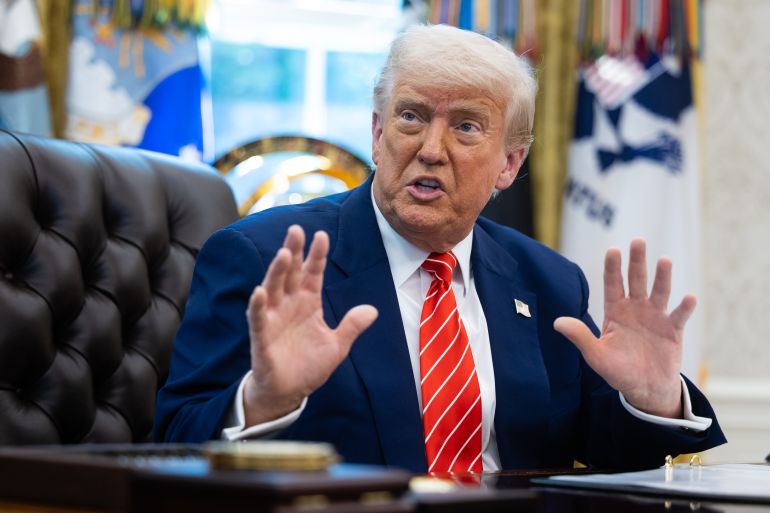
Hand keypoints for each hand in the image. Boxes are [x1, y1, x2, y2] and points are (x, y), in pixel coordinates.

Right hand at [243, 225, 377, 425]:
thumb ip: (351, 326)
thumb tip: (372, 310)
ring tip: (282, 253)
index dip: (317, 255)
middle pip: (290, 273)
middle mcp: (289, 305)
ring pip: (274, 289)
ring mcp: (274, 318)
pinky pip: (259, 318)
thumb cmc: (309, 365)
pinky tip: (259, 291)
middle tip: (296, 230)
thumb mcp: (337, 346)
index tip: (321, 235)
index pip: (313, 273)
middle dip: (293, 252)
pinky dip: (258, 305)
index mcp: (308, 302)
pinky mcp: (262, 337)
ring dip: (276, 271)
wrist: (289, 392)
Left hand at [554, 238, 694, 417]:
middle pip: (636, 280)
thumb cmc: (618, 371)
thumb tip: (557, 322)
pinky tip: (689, 297)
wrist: (644, 389)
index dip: (612, 267)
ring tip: (664, 260)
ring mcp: (655, 317)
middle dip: (637, 261)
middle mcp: (636, 309)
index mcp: (615, 312)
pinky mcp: (673, 330)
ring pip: (659, 292)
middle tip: (638, 240)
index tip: (613, 250)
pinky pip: (679, 316)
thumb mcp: (596, 355)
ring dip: (662, 277)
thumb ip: (580, 337)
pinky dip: (685, 307)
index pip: (612, 284)